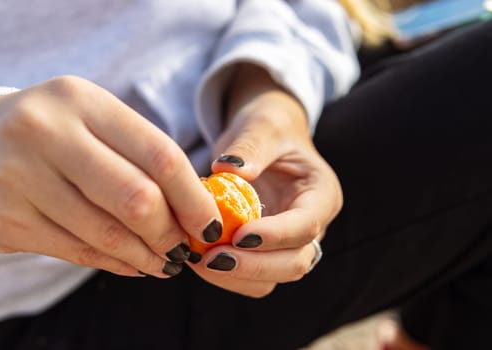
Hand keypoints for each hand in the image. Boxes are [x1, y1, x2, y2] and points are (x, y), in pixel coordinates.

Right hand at [0, 76, 220, 277]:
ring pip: (107, 233)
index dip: (194, 198)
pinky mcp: (4, 218)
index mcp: (83, 101)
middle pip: (136, 198)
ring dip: (147, 255)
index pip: (159, 154)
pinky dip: (117, 263)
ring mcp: (19, 177)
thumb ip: (142, 156)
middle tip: (186, 246)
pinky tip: (135, 264)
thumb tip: (195, 208)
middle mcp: (47, 133)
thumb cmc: (53, 133)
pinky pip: (78, 252)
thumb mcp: (94, 122)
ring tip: (167, 261)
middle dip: (172, 233)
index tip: (212, 224)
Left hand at [188, 65, 341, 296]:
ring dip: (235, 276)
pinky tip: (198, 256)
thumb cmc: (269, 129)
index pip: (306, 226)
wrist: (265, 140)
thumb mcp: (263, 126)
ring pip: (270, 279)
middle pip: (294, 264)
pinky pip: (249, 276)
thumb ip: (250, 147)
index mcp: (321, 195)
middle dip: (252, 266)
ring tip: (198, 258)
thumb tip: (229, 169)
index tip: (239, 235)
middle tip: (211, 258)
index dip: (275, 236)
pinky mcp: (264, 252)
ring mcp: (288, 244)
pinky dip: (224, 274)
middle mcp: (311, 226)